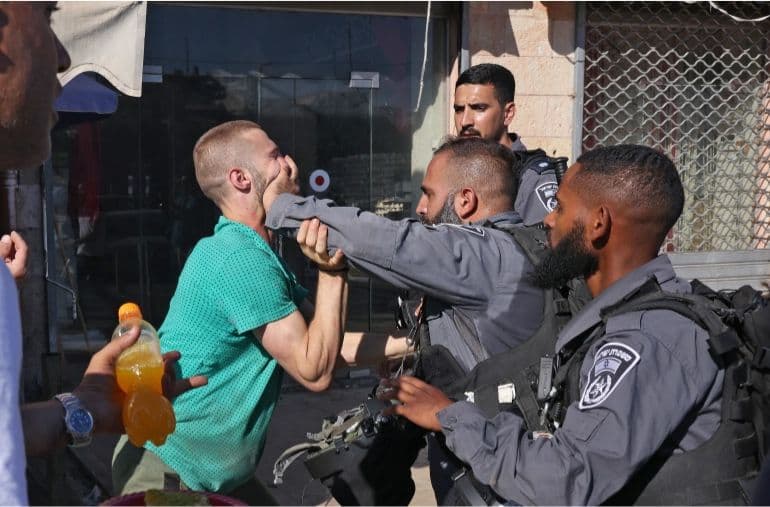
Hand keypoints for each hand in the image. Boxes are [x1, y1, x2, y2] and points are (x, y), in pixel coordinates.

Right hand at [0, 231, 27, 279]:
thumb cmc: (0, 281)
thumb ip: (2, 249)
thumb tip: (7, 239)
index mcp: (20, 268)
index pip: (23, 249)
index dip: (18, 239)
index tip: (12, 233)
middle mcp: (20, 272)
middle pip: (19, 254)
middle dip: (12, 245)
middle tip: (4, 239)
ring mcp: (15, 276)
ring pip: (14, 259)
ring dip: (7, 251)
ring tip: (1, 246)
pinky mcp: (10, 277)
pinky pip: (9, 264)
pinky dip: (5, 258)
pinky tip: (1, 255)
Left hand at [73, 327, 207, 432]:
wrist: (88, 407)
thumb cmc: (95, 383)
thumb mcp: (104, 358)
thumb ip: (120, 344)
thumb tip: (137, 328)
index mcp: (135, 375)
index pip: (156, 366)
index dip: (168, 360)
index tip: (177, 355)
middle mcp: (143, 388)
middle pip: (166, 379)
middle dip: (172, 371)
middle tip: (169, 364)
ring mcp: (146, 402)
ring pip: (167, 391)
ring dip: (173, 382)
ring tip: (166, 376)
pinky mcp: (146, 415)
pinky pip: (163, 408)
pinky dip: (169, 400)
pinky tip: (169, 392)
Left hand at [262, 154, 299, 212]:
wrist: (277, 209)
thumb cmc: (277, 211)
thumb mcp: (282, 208)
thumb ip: (281, 205)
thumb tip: (275, 208)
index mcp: (295, 195)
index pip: (296, 185)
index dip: (293, 180)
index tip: (290, 177)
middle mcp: (295, 187)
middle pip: (296, 175)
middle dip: (293, 168)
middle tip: (290, 163)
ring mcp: (290, 182)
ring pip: (293, 169)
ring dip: (290, 162)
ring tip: (286, 158)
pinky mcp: (283, 178)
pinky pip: (285, 167)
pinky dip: (283, 162)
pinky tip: (279, 159)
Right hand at [297, 218, 345, 271]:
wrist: (330, 268)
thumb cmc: (320, 248)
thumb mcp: (312, 242)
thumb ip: (310, 232)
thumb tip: (310, 215)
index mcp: (306, 248)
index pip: (300, 239)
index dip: (303, 229)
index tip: (308, 219)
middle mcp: (312, 254)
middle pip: (310, 243)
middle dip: (312, 230)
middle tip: (316, 220)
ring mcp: (323, 259)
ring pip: (320, 249)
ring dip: (322, 238)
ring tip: (324, 227)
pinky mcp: (333, 263)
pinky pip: (335, 260)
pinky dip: (337, 255)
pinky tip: (340, 249)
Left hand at [378, 376, 452, 431]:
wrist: (447, 414)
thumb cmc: (447, 407)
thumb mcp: (439, 396)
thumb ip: (432, 395)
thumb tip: (429, 398)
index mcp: (426, 387)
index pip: (412, 380)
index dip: (402, 379)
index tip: (397, 378)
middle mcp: (417, 391)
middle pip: (402, 384)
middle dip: (392, 382)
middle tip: (384, 382)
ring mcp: (412, 400)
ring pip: (396, 394)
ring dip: (387, 394)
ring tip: (380, 395)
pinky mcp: (409, 410)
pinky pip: (396, 408)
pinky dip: (389, 410)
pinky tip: (383, 412)